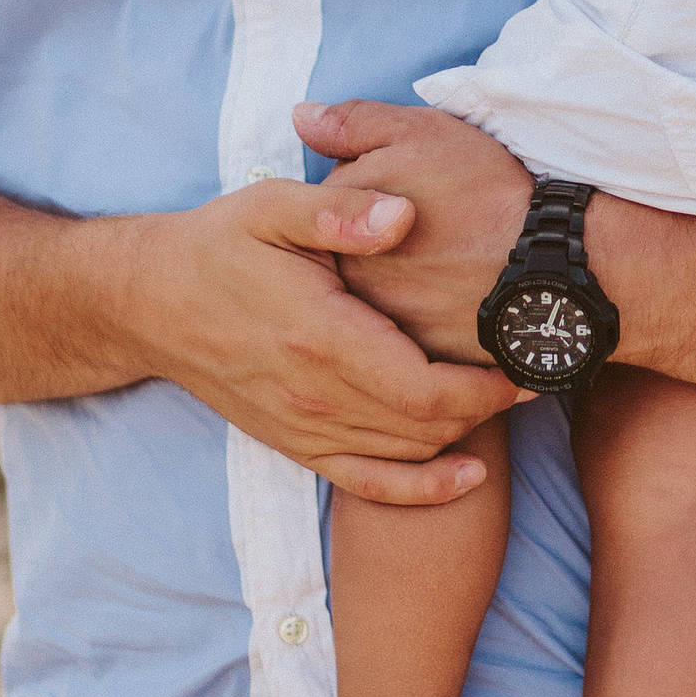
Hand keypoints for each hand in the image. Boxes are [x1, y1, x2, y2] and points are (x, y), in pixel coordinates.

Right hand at [132, 175, 519, 501]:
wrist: (152, 302)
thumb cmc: (220, 244)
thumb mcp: (271, 207)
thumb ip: (339, 211)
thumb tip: (404, 214)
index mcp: (320, 338)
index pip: (427, 386)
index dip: (490, 379)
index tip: (531, 345)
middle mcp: (315, 398)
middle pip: (429, 426)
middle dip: (494, 403)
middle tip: (542, 363)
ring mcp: (305, 429)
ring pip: (407, 456)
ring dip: (467, 433)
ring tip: (514, 392)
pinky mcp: (296, 444)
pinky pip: (369, 485)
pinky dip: (422, 488)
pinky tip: (466, 473)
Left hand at [292, 101, 533, 364]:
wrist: (551, 262)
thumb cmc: (484, 191)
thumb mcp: (417, 133)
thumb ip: (352, 124)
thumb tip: (301, 117)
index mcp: (338, 230)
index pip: (328, 211)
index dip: (371, 193)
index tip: (410, 191)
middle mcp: (348, 287)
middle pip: (348, 258)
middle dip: (377, 242)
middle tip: (431, 230)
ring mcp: (381, 330)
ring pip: (375, 301)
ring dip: (400, 283)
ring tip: (446, 264)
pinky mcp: (417, 363)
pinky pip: (407, 339)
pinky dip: (425, 320)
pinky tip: (453, 300)